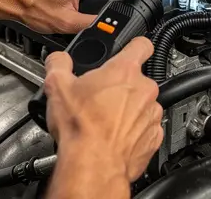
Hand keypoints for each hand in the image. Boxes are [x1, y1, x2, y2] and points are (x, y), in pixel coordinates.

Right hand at [43, 37, 163, 182]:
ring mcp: (151, 114)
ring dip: (128, 108)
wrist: (93, 166)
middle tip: (100, 97)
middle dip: (121, 85)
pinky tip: (114, 135)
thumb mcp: (57, 87)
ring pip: (142, 104)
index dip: (134, 45)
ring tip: (106, 120)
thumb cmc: (81, 129)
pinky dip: (133, 130)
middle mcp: (144, 90)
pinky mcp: (153, 137)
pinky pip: (145, 127)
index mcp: (124, 71)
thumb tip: (58, 59)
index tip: (129, 49)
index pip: (142, 44)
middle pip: (137, 79)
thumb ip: (59, 63)